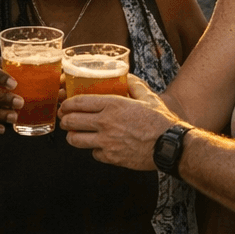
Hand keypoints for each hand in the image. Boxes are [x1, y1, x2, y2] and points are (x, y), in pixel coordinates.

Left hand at [60, 75, 176, 170]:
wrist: (170, 146)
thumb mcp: (148, 97)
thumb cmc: (161, 122)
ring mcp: (107, 142)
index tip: (64, 105)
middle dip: (64, 120)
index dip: (67, 104)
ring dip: (72, 136)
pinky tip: (100, 146)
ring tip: (75, 134)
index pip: (79, 102)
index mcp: (113, 105)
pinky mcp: (111, 157)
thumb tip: (126, 76)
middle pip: (71, 121)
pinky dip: (94, 150)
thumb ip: (134, 85)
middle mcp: (106, 123)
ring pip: (75, 140)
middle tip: (66, 119)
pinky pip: (93, 153)